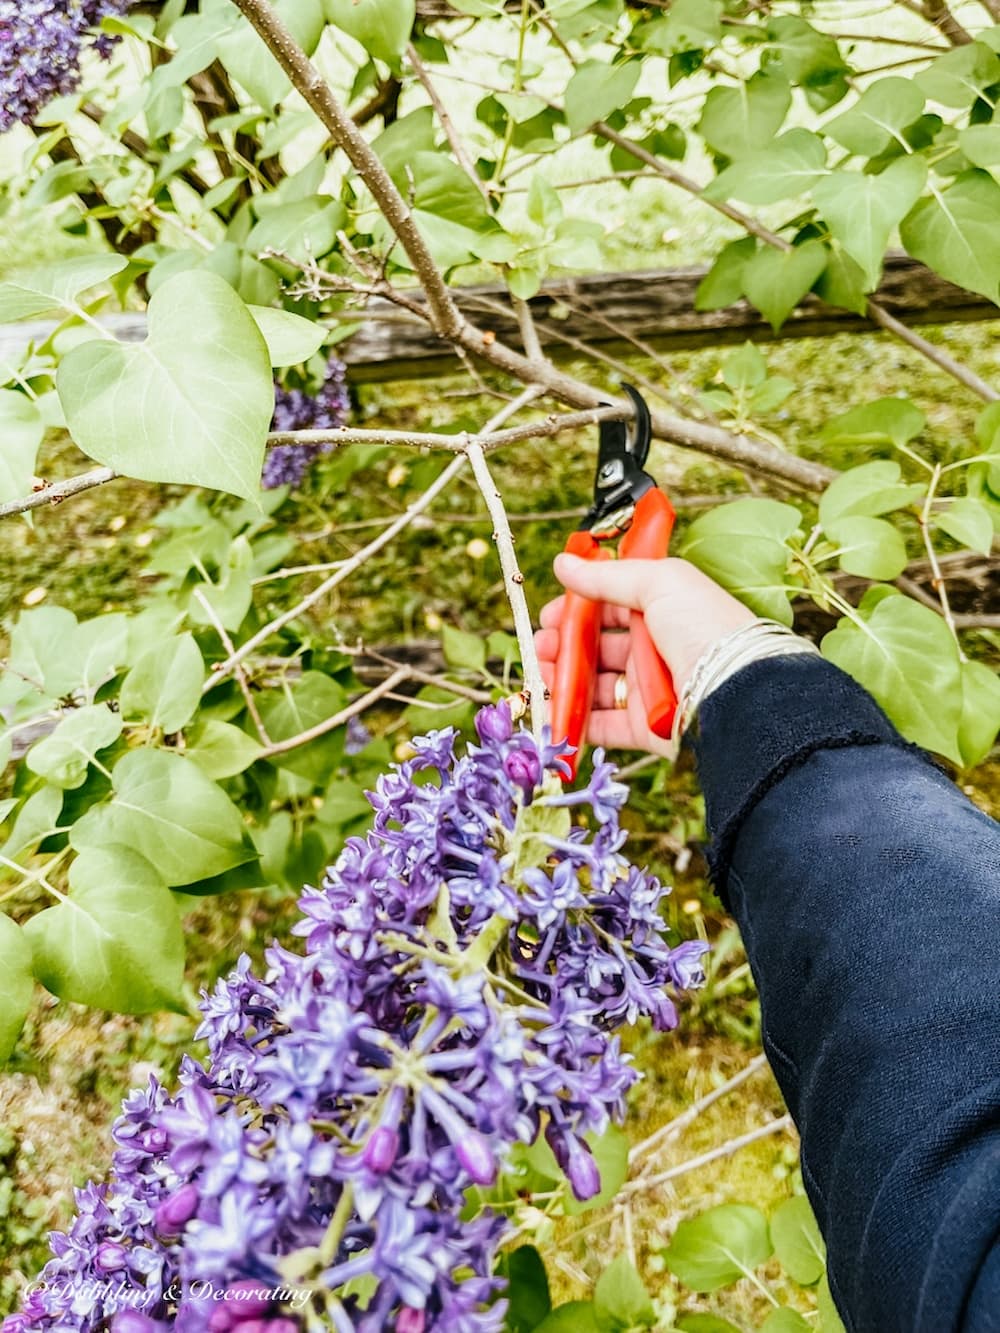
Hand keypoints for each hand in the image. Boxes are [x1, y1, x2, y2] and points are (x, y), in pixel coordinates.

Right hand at [535, 554, 754, 755]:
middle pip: (600, 648)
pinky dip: (573, 719)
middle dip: (564, 646)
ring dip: (563, 680)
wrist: (737, 692)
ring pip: (595, 686)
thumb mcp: (659, 582)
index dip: (579, 610)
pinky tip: (551, 707)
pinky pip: (601, 725)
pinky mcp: (646, 730)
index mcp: (666, 612)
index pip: (613, 608)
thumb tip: (564, 562)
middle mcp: (658, 651)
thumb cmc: (705, 628)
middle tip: (540, 646)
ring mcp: (651, 691)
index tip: (550, 614)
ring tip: (540, 674)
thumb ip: (607, 575)